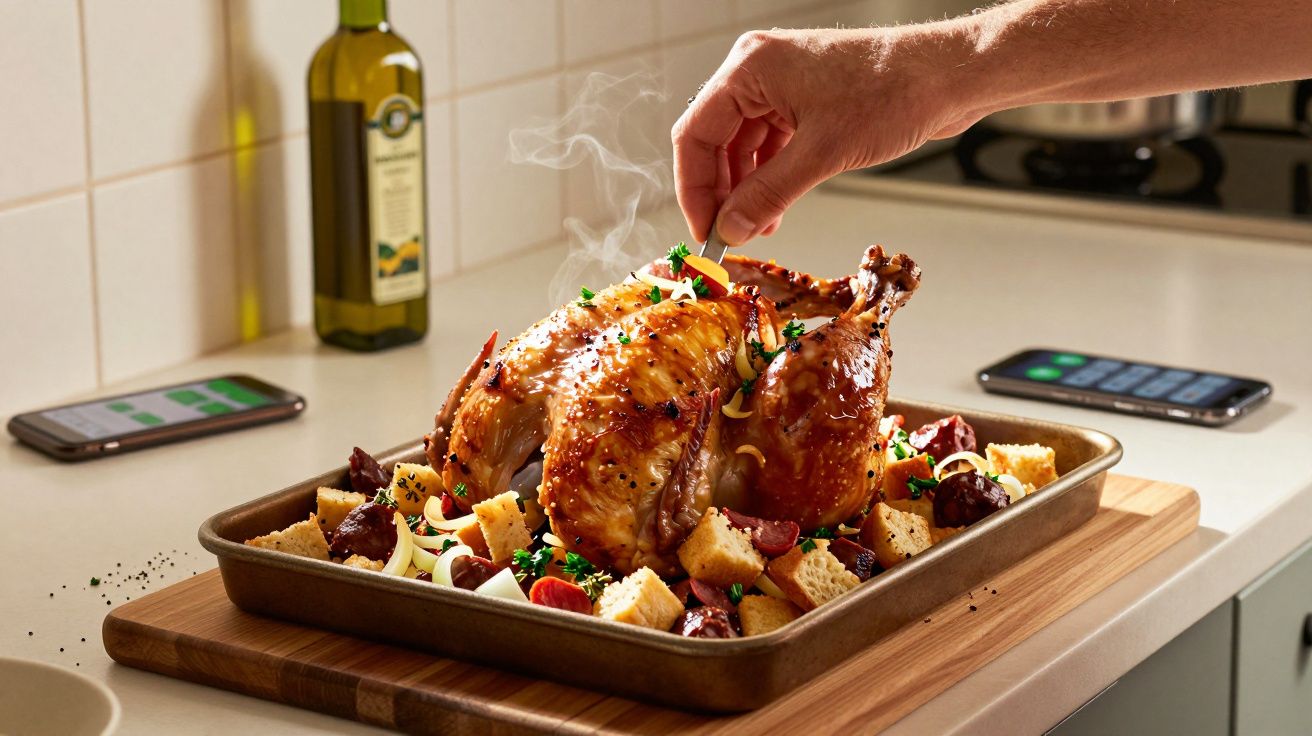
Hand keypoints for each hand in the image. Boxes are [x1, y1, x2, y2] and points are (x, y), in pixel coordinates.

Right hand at [672, 26, 984, 244]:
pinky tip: (775, 210)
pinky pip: (770, 144)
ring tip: (756, 228)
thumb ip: (768, 195)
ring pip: (742, 146)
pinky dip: (769, 178)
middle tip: (728, 235)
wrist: (949, 75)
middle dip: (720, 192)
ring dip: (746, 189)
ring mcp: (782, 85)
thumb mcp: (821, 154)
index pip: (696, 134)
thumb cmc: (892, 92)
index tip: (705, 231)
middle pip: (715, 140)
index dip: (694, 189)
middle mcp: (758, 71)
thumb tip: (731, 230)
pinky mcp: (804, 100)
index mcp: (750, 68)